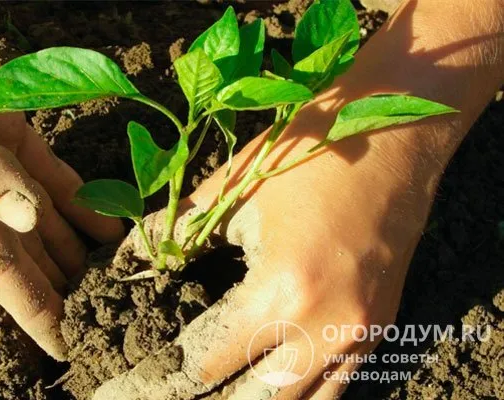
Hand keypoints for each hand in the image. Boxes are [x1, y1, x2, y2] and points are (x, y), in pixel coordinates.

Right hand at [0, 0, 122, 359]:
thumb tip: (23, 221)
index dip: (30, 309)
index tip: (66, 345)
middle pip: (24, 250)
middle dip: (62, 287)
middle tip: (107, 315)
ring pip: (42, 215)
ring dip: (77, 247)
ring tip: (116, 276)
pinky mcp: (8, 120)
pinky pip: (51, 170)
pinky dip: (80, 196)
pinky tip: (107, 217)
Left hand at [95, 0, 503, 396]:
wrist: (395, 134)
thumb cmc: (307, 153)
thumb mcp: (233, 190)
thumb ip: (178, 233)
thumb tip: (131, 260)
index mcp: (282, 291)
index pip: (215, 360)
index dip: (177, 372)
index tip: (149, 377)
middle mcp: (327, 327)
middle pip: (258, 398)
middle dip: (214, 398)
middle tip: (176, 392)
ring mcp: (362, 332)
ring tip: (227, 392)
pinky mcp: (384, 325)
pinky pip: (341, 385)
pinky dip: (305, 391)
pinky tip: (277, 381)